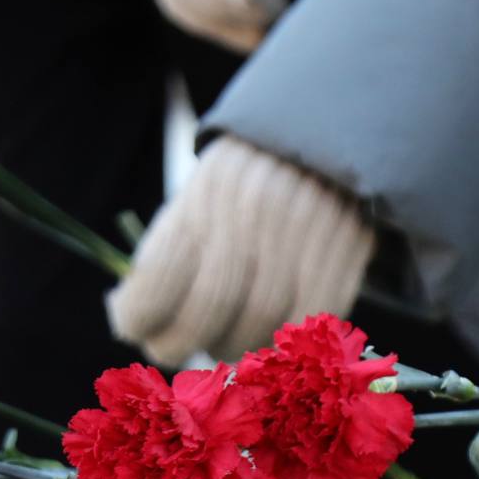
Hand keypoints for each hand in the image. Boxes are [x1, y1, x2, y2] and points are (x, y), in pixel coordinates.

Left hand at [108, 137, 374, 365]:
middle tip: (173, 348)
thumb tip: (136, 322)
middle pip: (210, 306)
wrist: (324, 130)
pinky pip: (309, 316)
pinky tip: (264, 341)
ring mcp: (303, 231)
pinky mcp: (344, 248)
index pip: (159, 278)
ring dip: (231, 348)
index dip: (138, 318)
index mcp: (205, 194)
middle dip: (181, 342)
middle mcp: (252, 212)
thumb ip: (167, 253)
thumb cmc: (241, 180)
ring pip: (260, 320)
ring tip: (219, 344)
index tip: (134, 329)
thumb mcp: (195, 195)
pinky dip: (282, 340)